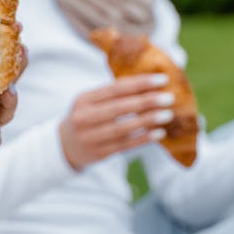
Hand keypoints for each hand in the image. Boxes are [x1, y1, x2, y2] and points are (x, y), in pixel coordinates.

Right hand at [59, 73, 174, 170]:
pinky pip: (124, 145)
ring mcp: (90, 137)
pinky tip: (159, 133)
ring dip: (147, 121)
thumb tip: (151, 83)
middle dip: (146, 102)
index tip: (162, 80)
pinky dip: (143, 139)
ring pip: (123, 128)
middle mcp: (84, 118)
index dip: (140, 83)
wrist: (64, 145)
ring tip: (167, 115)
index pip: (115, 88)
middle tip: (168, 98)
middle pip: (119, 108)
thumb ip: (115, 92)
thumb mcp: (92, 101)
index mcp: (84, 99)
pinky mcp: (99, 153)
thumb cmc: (87, 116)